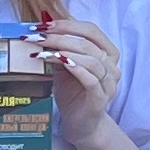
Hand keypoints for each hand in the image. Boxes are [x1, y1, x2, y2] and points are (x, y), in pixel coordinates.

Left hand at [35, 14, 120, 134]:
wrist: (80, 124)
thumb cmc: (73, 93)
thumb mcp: (64, 67)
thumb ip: (58, 50)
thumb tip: (40, 29)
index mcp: (107, 54)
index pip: (91, 31)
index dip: (68, 25)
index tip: (44, 25)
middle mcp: (112, 67)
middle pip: (88, 44)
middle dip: (60, 37)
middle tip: (37, 37)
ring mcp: (108, 84)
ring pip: (91, 60)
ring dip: (64, 52)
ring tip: (42, 52)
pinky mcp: (100, 99)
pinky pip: (91, 80)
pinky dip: (76, 68)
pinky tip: (60, 63)